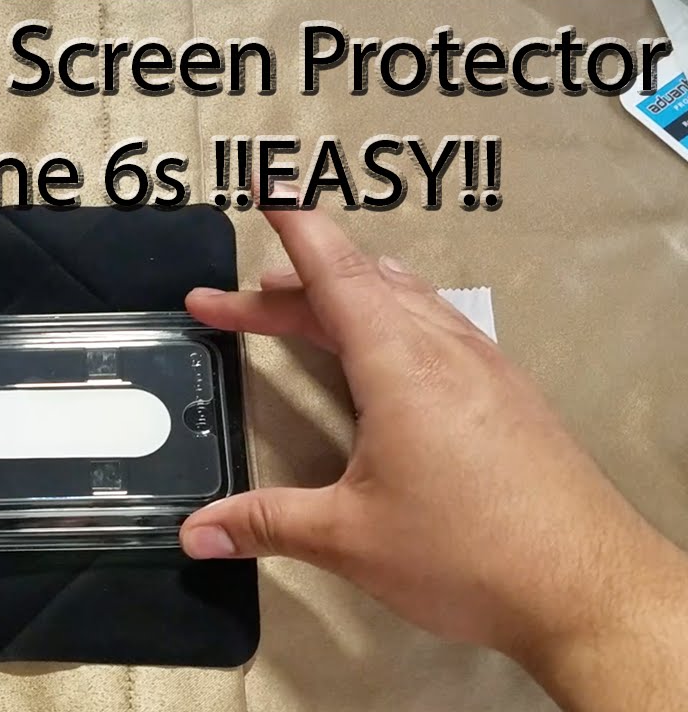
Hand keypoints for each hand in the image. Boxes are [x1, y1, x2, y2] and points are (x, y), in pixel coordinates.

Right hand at [178, 184, 687, 706]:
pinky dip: (392, 317)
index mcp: (399, 365)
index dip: (297, 233)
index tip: (271, 194)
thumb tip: (197, 532)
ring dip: (344, 296)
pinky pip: (438, 326)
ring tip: (301, 304)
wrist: (586, 589)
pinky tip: (388, 345)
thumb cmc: (474, 555)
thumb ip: (265, 524)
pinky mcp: (506, 395)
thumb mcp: (349, 538)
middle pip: (358, 288)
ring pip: (404, 301)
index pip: (336, 275)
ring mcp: (482, 368)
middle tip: (235, 301)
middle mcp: (443, 351)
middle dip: (289, 287)